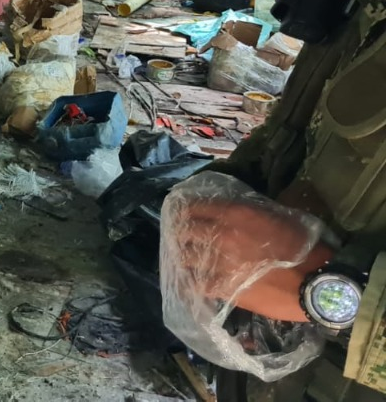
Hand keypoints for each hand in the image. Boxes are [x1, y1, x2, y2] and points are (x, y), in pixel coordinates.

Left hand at [170, 199, 331, 321]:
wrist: (316, 284)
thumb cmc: (306, 248)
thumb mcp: (281, 217)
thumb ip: (254, 212)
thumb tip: (238, 212)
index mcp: (236, 214)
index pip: (197, 206)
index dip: (186, 210)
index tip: (181, 212)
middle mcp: (221, 235)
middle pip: (186, 231)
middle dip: (179, 233)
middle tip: (177, 236)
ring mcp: (219, 262)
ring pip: (185, 257)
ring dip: (181, 256)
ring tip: (180, 258)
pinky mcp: (223, 287)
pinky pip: (196, 285)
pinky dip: (189, 283)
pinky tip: (185, 284)